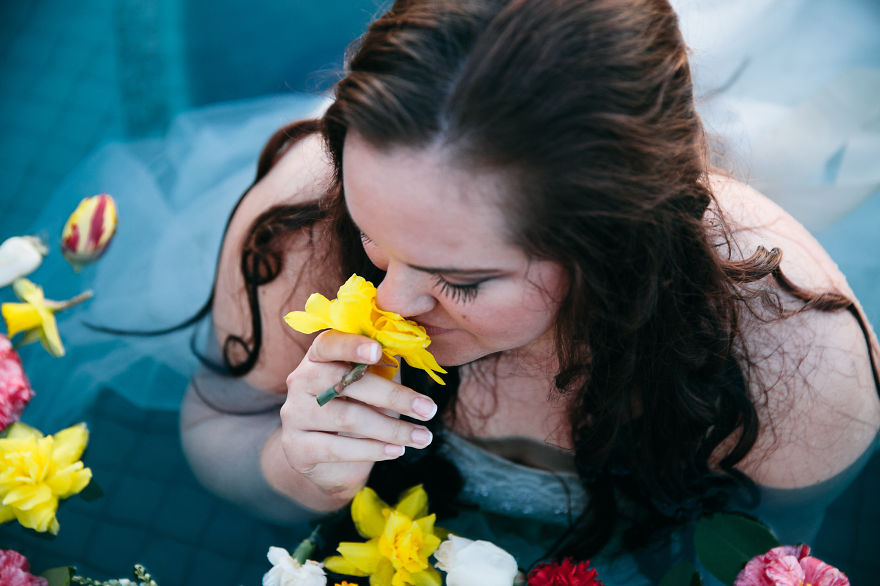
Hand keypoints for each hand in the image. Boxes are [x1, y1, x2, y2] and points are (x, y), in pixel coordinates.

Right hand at [279, 330, 437, 502]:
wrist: (330, 460)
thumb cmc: (358, 409)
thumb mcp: (371, 384)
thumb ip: (384, 366)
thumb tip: (412, 348)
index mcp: (319, 357)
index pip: (328, 344)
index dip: (352, 346)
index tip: (378, 351)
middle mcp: (300, 381)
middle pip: (345, 384)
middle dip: (393, 397)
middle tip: (429, 409)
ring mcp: (294, 415)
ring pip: (347, 418)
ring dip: (392, 429)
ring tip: (423, 437)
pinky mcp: (296, 448)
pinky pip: (337, 449)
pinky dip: (372, 450)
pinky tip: (397, 450)